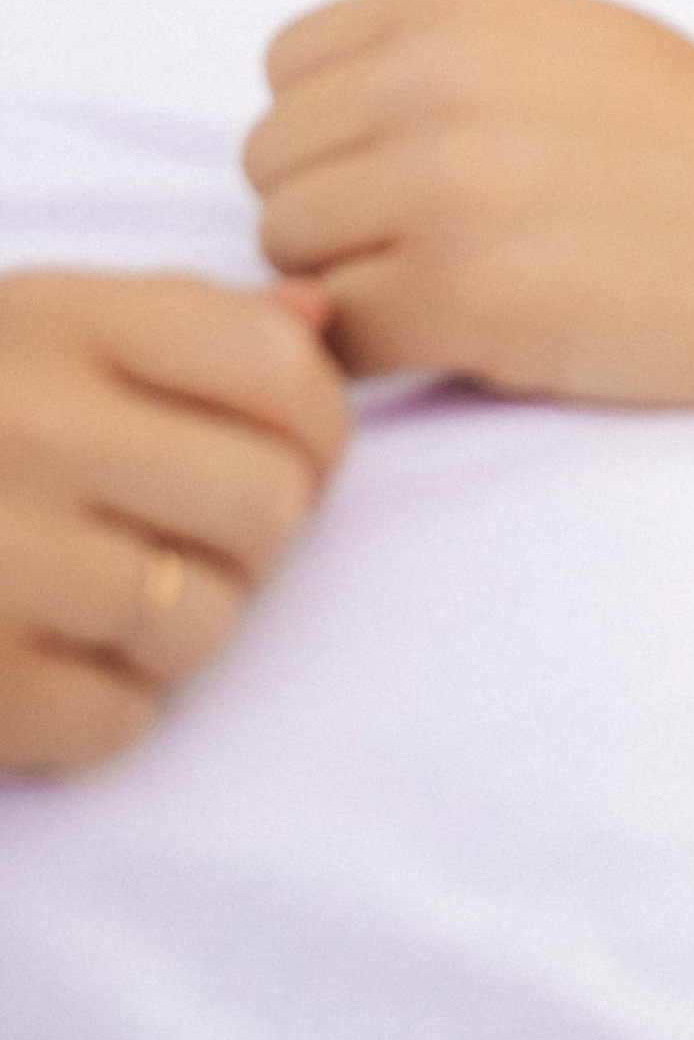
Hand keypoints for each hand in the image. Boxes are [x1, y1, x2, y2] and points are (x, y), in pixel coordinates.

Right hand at [0, 269, 348, 774]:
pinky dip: (106, 708)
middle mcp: (32, 428)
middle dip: (256, 536)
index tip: (285, 450)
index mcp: (63, 321)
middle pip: (267, 503)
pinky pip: (121, 719)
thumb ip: (183, 319)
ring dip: (182, 627)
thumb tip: (314, 324)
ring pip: (206, 621)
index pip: (280, 373)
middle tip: (193, 536)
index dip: (316, 426)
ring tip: (115, 597)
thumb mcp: (42, 326)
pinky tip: (52, 657)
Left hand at [248, 0, 693, 404]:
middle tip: (429, 245)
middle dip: (330, 213)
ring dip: (348, 286)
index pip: (286, 66)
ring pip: (286, 254)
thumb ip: (442, 46)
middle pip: (273, 165)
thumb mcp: (572, 32)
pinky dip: (379, 353)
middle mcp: (433, 79)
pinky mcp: (459, 299)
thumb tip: (313, 100)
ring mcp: (441, 190)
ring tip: (451, 291)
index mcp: (459, 2)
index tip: (405, 167)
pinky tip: (463, 338)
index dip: (332, 128)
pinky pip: (336, 336)